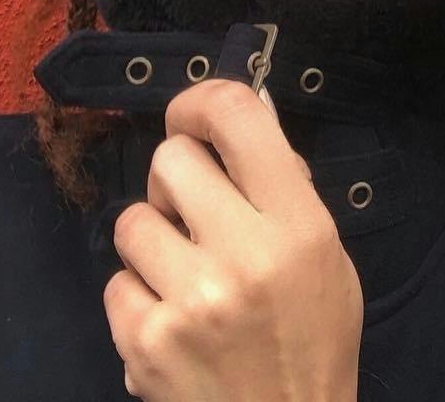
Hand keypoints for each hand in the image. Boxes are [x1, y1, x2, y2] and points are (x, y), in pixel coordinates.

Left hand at [104, 78, 363, 401]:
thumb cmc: (313, 342)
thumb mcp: (327, 258)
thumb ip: (287, 191)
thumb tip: (239, 127)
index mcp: (297, 224)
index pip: (236, 117)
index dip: (203, 101)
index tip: (194, 117)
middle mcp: (243, 254)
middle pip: (170, 159)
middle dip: (177, 183)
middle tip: (195, 216)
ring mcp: (190, 300)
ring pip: (132, 221)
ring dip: (153, 243)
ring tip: (185, 277)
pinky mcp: (146, 344)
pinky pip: (116, 283)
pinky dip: (138, 300)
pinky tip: (172, 324)